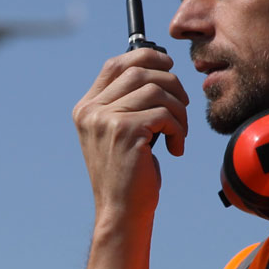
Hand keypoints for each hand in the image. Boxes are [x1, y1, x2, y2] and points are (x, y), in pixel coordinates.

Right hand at [72, 47, 188, 221]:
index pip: (115, 64)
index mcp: (86, 108)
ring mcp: (105, 119)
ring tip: (179, 133)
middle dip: (171, 83)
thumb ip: (126, 104)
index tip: (168, 64)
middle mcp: (91, 111)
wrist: (121, 211)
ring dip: (178, 111)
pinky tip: (175, 148)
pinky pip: (164, 114)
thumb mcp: (118, 134)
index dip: (146, 57)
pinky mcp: (125, 131)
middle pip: (140, 71)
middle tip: (182, 106)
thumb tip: (158, 69)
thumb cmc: (127, 174)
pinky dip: (178, 129)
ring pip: (157, 91)